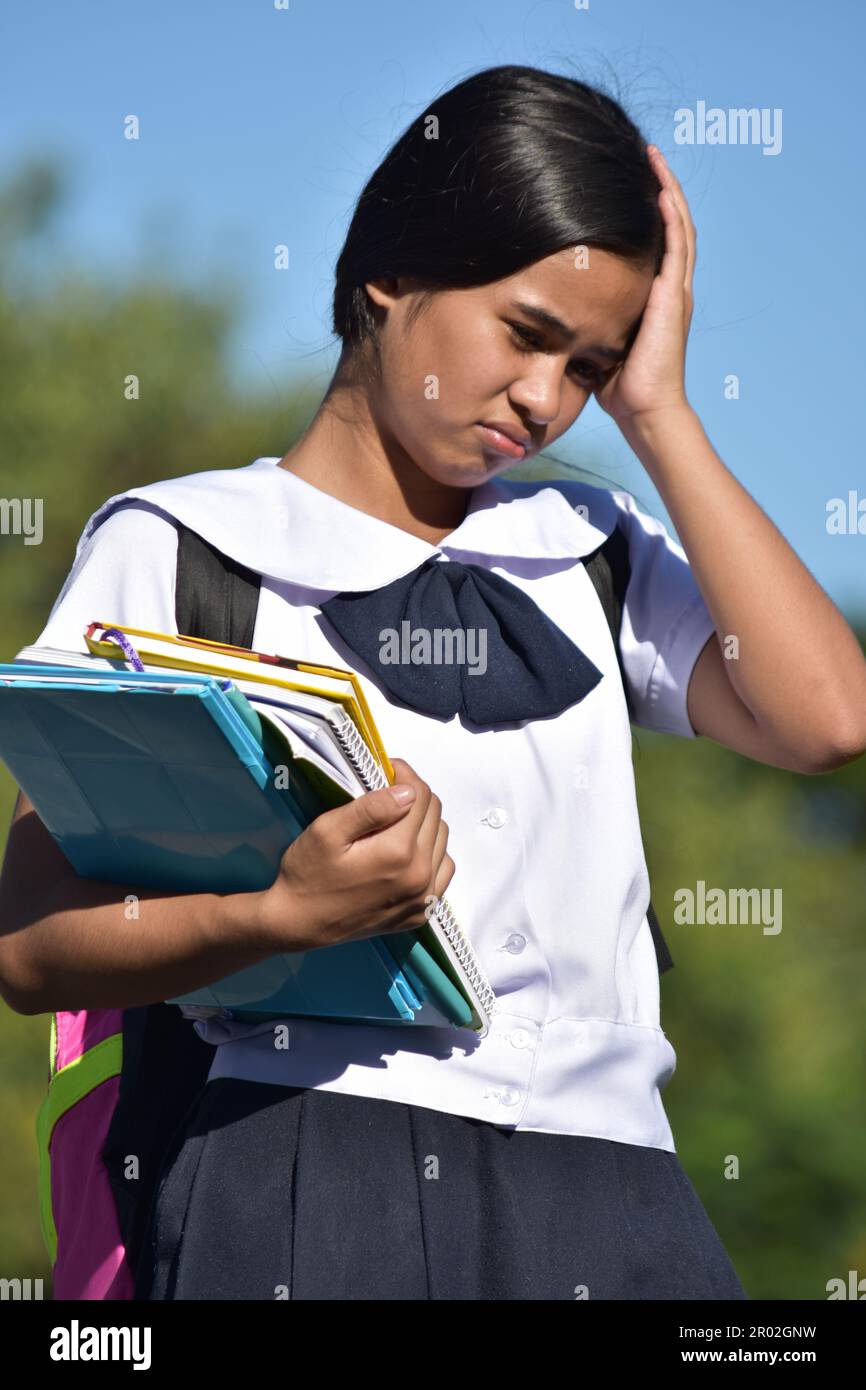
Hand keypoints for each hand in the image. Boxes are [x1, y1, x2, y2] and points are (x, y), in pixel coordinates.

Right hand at [255, 758, 454, 952]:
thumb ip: (371, 808)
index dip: (404, 776)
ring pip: (441, 840)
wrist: (299, 923)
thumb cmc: (308, 873)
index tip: (386, 771)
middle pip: (435, 815)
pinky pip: (442, 870)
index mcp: (398, 851)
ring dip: (424, 824)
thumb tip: (408, 791)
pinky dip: (431, 854)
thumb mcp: (328, 831)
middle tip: (387, 794)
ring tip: (395, 824)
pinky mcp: (421, 912)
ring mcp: (423, 897)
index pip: (420, 796)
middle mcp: (419, 875)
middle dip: (414, 797)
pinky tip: (406, 854)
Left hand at [593, 145, 696, 426]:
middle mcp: (671, 288)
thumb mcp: (598, 343)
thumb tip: (555, 311)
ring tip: (654, 159)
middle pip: (672, 224)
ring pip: (679, 227)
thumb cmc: (619, 387)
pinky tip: (661, 192)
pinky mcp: (673, 299)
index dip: (647, 210)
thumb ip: (588, 320)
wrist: (644, 411)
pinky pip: (677, 248)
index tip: (630, 183)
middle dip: (660, 187)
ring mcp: (676, 292)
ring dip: (668, 190)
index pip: (655, 242)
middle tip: (647, 154)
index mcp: (655, 297)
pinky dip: (671, 218)